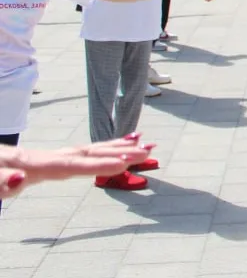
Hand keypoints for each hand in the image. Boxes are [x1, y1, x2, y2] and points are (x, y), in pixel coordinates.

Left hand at [0, 135, 154, 199]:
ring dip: (118, 148)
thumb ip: (2, 182)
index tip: (127, 162)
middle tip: (149, 151)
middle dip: (120, 152)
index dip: (99, 165)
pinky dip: (102, 149)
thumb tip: (20, 179)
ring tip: (146, 145)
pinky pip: (81, 153)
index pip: (72, 165)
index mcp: (34, 165)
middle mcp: (47, 157)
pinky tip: (118, 147)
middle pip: (88, 154)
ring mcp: (49, 157)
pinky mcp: (48, 161)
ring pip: (89, 151)